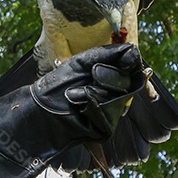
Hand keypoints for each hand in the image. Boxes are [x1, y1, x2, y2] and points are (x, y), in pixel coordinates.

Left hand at [29, 43, 143, 140]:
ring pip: (118, 98)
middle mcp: (117, 95)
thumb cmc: (61, 82)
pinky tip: (77, 103)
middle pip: (129, 83)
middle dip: (110, 76)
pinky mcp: (106, 128)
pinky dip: (91, 105)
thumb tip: (133, 49)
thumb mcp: (83, 62)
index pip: (134, 69)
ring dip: (95, 91)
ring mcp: (112, 112)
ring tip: (75, 93)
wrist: (43, 107)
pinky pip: (107, 113)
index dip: (132, 63)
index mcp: (114, 78)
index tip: (126, 60)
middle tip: (92, 74)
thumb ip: (108, 53)